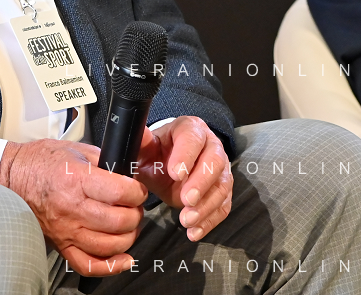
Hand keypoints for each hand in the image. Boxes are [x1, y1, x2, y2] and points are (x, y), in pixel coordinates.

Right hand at [0, 139, 147, 276]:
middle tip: (134, 206)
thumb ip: (104, 161)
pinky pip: (89, 265)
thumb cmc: (40, 162)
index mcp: (75, 180)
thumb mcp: (75, 150)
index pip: (120, 193)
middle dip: (135, 213)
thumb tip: (127, 173)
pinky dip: (111, 266)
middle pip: (119, 222)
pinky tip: (123, 257)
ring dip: (128, 236)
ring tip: (128, 225)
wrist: (11, 177)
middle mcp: (71, 209)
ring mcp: (66, 230)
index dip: (137, 192)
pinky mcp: (61, 245)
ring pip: (110, 245)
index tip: (137, 189)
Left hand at [136, 116, 231, 241]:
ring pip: (222, 185)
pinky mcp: (222, 190)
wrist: (167, 166)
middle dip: (201, 183)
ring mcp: (221, 168)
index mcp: (190, 129)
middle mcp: (211, 145)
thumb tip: (137, 132)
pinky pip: (223, 206)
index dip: (186, 155)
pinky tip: (194, 231)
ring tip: (187, 220)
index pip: (193, 137)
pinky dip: (210, 220)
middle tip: (185, 200)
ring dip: (206, 206)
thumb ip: (141, 142)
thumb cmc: (156, 155)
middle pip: (215, 161)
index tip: (175, 174)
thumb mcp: (145, 148)